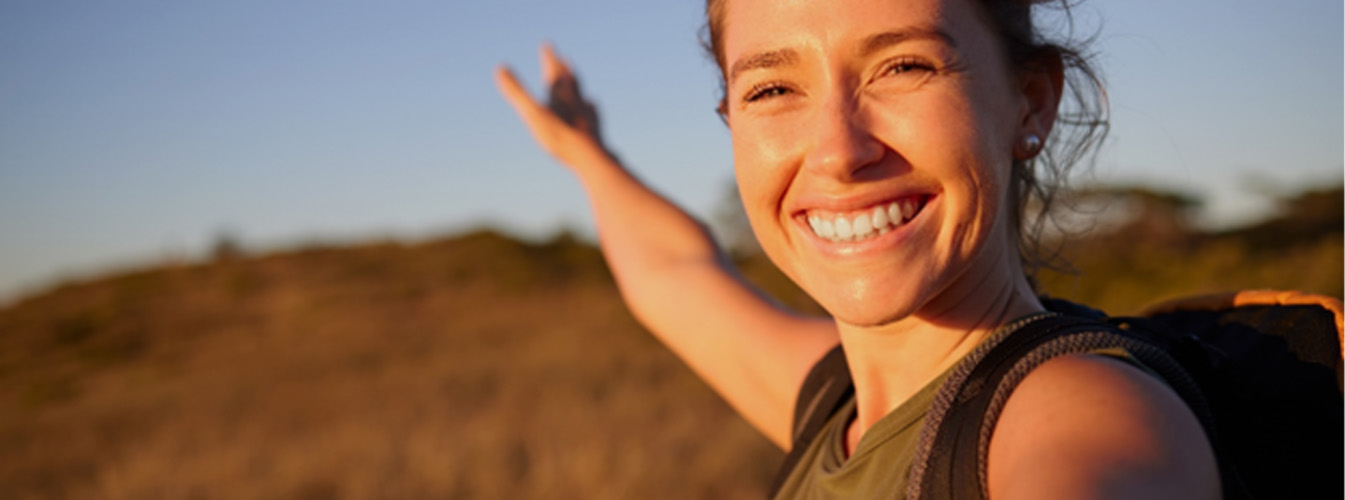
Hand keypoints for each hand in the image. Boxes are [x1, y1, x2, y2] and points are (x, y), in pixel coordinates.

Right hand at [496, 44, 614, 171]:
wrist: (590, 156)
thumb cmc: (559, 135)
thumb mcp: (533, 113)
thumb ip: (517, 92)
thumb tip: (499, 67)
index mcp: (560, 96)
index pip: (554, 72)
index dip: (550, 58)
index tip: (548, 45)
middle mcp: (576, 102)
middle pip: (571, 81)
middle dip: (564, 70)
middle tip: (564, 59)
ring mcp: (587, 115)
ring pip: (582, 95)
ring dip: (577, 86)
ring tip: (576, 80)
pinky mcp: (595, 130)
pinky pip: (593, 114)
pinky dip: (591, 107)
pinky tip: (593, 105)